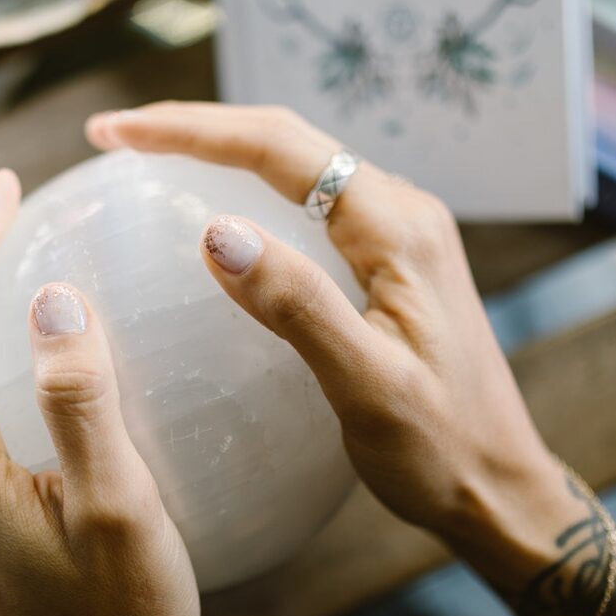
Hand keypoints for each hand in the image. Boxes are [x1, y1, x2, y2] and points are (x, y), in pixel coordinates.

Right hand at [86, 103, 570, 579]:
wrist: (501, 487)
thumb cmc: (440, 450)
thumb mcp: (366, 388)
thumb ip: (297, 306)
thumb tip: (215, 232)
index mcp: (398, 230)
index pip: (281, 149)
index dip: (193, 130)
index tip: (116, 134)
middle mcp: (403, 213)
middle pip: (288, 142)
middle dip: (198, 128)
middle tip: (114, 137)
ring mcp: (400, 237)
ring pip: (299, 168)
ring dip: (223, 152)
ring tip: (149, 159)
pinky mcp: (392, 265)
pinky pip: (311, 207)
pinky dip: (252, 192)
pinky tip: (215, 216)